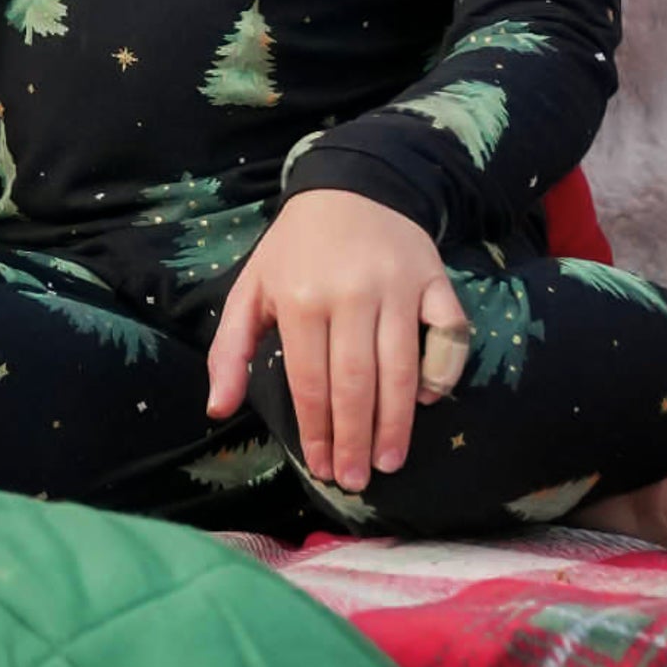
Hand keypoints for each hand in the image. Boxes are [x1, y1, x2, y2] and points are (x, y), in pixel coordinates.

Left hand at [205, 189, 464, 492]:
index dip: (316, 431)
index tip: (319, 469)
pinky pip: (448, 335)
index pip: (310, 381)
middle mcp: (350, 294)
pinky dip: (441, 371)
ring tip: (389, 462)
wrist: (351, 185)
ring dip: (396, 423)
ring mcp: (397, 287)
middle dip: (355, 439)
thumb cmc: (296, 248)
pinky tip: (424, 400)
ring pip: (400, 368)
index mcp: (301, 298)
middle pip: (356, 383)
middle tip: (356, 480)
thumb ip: (230, 349)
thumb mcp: (252, 287)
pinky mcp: (435, 280)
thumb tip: (217, 409)